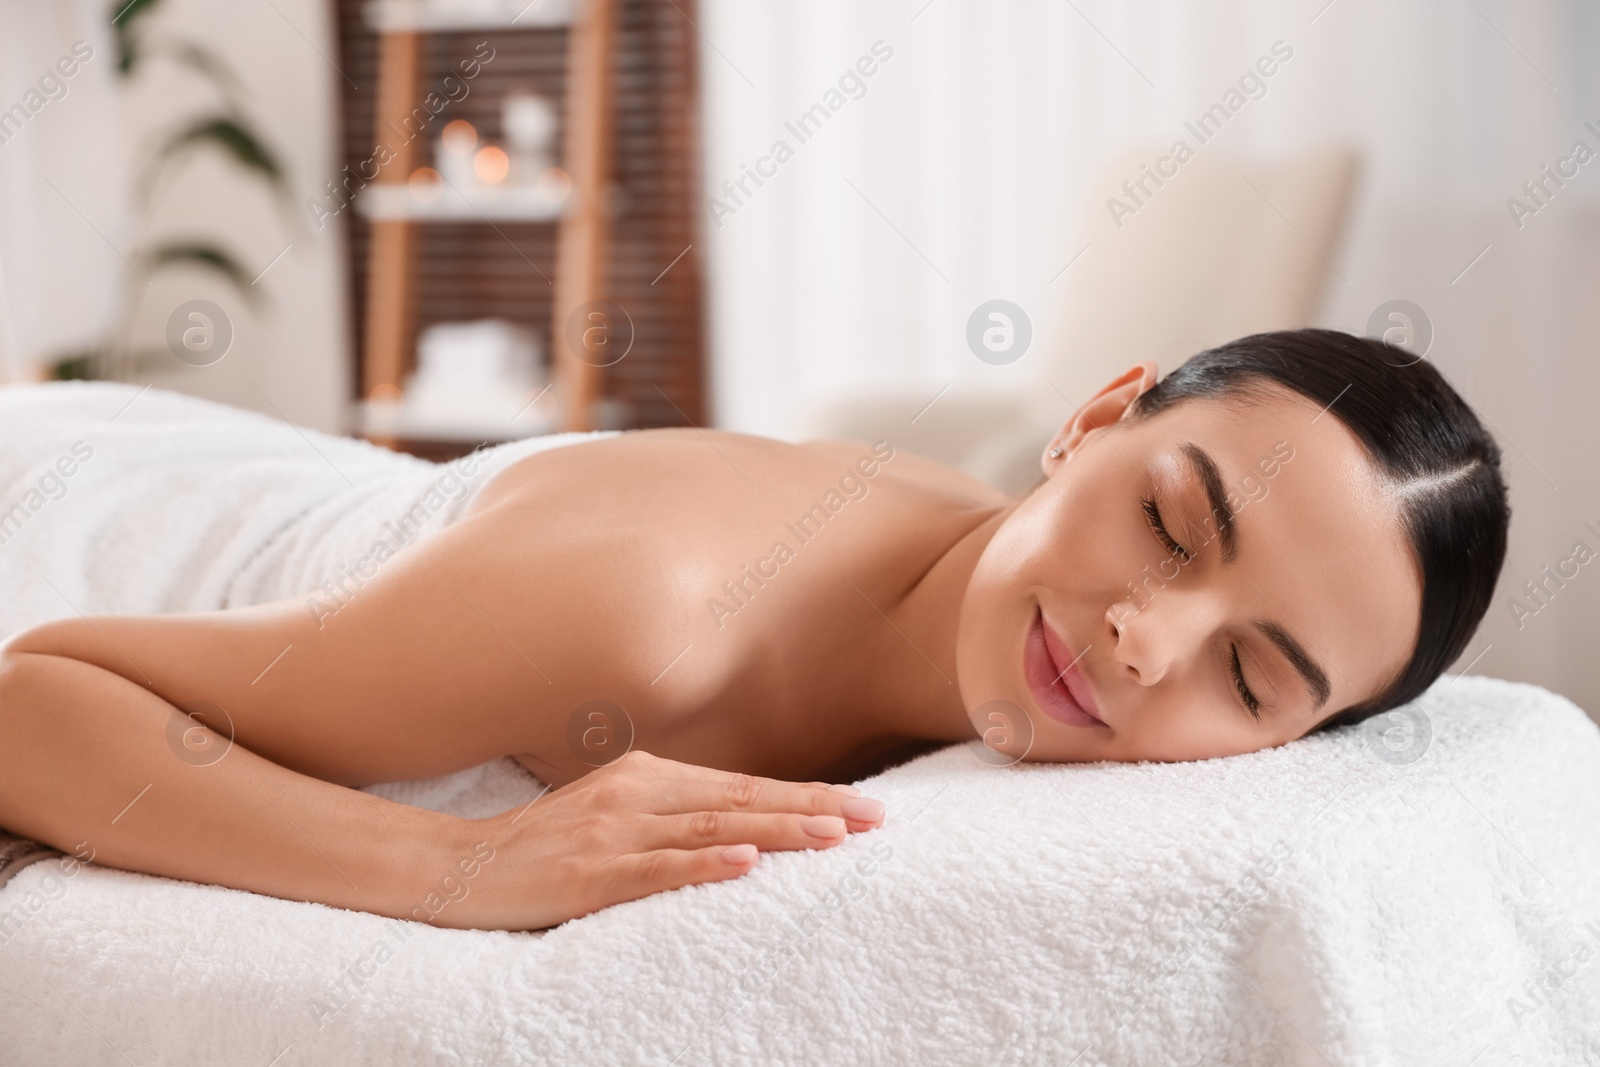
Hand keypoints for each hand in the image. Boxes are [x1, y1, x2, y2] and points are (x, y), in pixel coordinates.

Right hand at [433, 750, 885, 930]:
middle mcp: (636, 795)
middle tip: (874, 820)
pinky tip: (744, 863)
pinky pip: (656, 870)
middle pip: (740, 801)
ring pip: (710, 830)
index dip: (804, 795)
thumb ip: (671, 813)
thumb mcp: (612, 814)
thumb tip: (744, 825)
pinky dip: (703, 864)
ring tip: (832, 837)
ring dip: (777, 831)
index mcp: (647, 777)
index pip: (742, 787)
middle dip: (812, 809)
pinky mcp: (588, 876)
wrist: (457, 867)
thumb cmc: (543, 846)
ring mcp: (612, 833)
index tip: (861, 807)